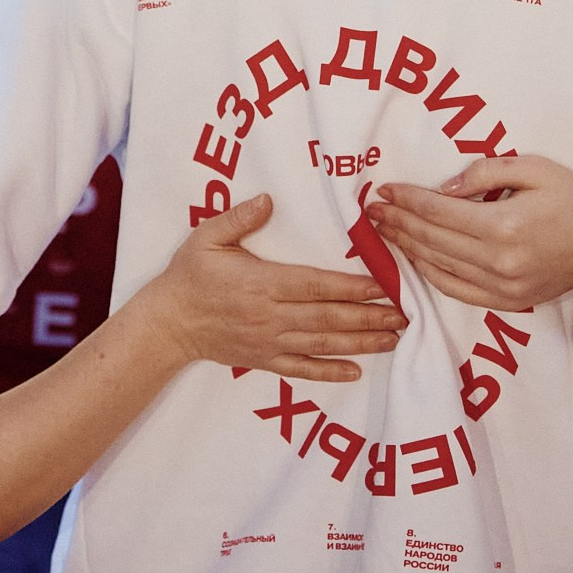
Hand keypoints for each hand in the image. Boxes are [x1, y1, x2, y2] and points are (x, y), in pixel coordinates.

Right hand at [137, 195, 405, 384]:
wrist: (169, 323)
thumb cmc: (189, 276)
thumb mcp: (206, 238)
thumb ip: (238, 218)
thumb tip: (268, 200)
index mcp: (262, 283)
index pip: (315, 286)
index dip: (351, 286)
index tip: (382, 286)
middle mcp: (270, 316)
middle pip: (328, 318)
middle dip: (369, 317)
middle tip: (404, 315)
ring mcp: (269, 342)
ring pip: (322, 345)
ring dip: (360, 343)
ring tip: (393, 339)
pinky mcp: (264, 360)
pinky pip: (302, 370)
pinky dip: (330, 372)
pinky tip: (356, 371)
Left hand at [368, 156, 572, 311]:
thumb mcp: (536, 169)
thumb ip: (487, 173)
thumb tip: (445, 187)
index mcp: (505, 224)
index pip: (440, 211)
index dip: (408, 200)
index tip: (385, 190)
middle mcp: (498, 259)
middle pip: (432, 239)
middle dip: (398, 222)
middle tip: (373, 210)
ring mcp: (501, 285)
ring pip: (438, 266)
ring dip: (407, 247)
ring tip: (385, 230)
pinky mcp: (505, 301)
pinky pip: (455, 289)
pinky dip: (428, 274)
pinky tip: (413, 258)